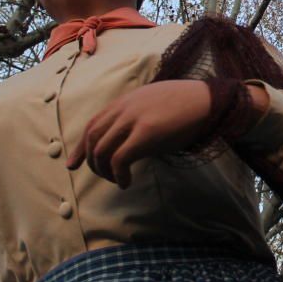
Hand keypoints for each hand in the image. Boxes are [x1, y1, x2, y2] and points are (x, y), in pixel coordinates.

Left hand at [66, 80, 211, 188]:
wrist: (208, 99)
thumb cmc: (187, 105)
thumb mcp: (154, 104)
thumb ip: (136, 117)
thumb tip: (129, 139)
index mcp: (125, 102)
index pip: (92, 124)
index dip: (80, 147)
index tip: (74, 164)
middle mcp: (124, 109)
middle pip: (92, 139)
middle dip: (91, 162)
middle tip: (103, 177)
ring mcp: (133, 120)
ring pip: (101, 150)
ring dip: (104, 171)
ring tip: (117, 180)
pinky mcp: (146, 133)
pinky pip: (119, 158)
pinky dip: (117, 174)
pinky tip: (126, 182)